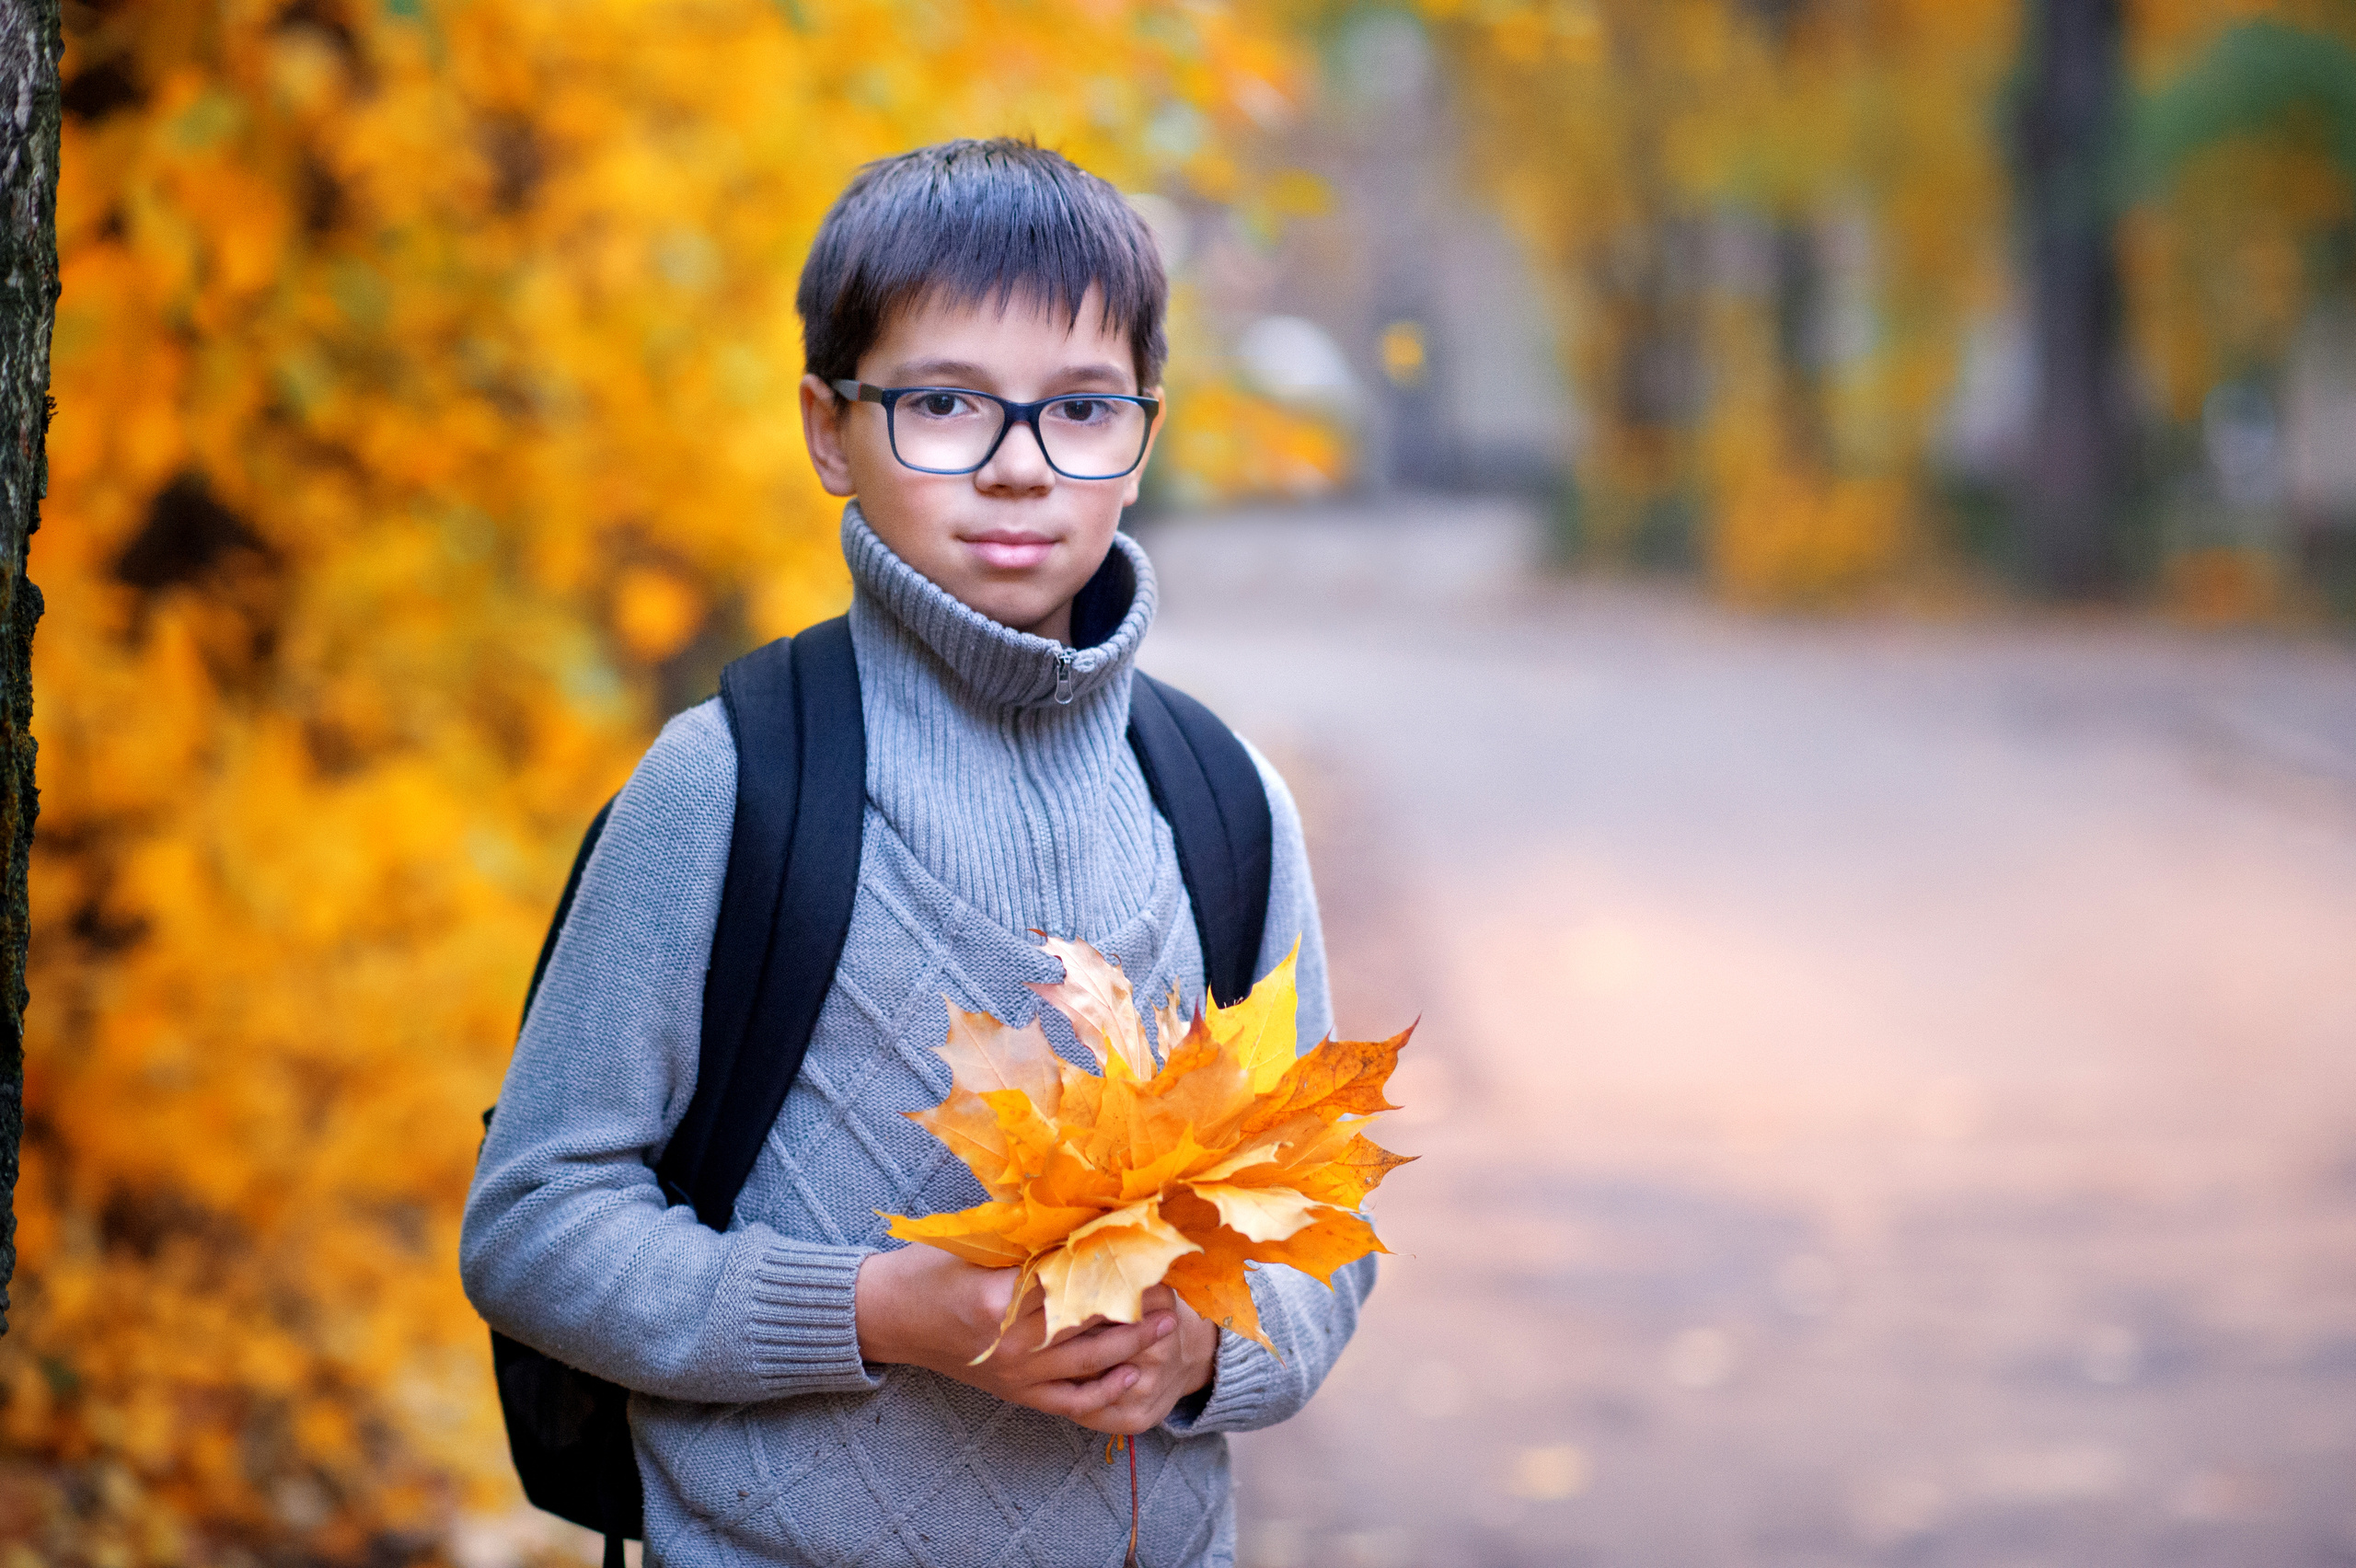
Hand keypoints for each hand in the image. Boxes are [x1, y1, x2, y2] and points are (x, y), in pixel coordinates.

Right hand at [855, 1247, 1216, 1432]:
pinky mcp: (1016, 1393)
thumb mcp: (973, 1243)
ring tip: (1168, 1323)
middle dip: (1135, 1305)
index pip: (1071, 1281)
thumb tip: (1083, 1214)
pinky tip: (1133, 1373)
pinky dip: (1104, 1390)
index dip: (1113, 1265)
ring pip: (1089, 1363)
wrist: (889, 1318)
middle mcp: (1012, 1344)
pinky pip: (1070, 1401)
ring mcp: (1016, 1374)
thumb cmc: (928, 1269)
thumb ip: (1025, 1236)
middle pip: (1089, 1323)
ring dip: (1133, 1344)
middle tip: (1172, 1285)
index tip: (1146, 1248)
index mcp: (999, 1299)